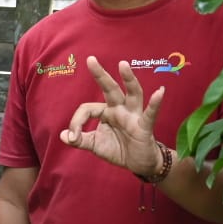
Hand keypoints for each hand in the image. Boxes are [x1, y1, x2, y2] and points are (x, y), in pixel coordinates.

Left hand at [61, 57, 167, 175]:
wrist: (138, 164)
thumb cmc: (118, 149)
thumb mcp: (95, 145)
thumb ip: (80, 140)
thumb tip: (63, 135)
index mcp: (106, 112)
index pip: (88, 109)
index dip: (77, 122)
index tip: (72, 137)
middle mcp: (120, 109)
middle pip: (110, 89)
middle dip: (101, 75)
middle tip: (91, 59)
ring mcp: (133, 116)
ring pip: (132, 94)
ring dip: (129, 79)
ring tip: (123, 65)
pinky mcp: (144, 126)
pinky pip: (150, 114)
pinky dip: (155, 103)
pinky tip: (159, 92)